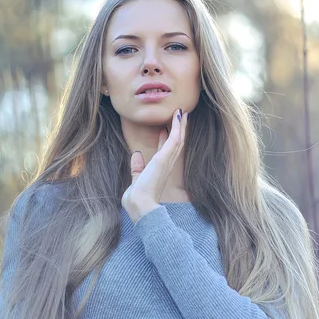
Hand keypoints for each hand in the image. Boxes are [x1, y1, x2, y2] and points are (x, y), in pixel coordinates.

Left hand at [122, 107, 188, 222]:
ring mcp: (167, 161)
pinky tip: (178, 116)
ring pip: (178, 139)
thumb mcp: (136, 178)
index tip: (165, 129)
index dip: (166, 140)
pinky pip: (174, 139)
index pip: (165, 152)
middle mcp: (166, 165)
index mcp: (160, 170)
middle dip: (178, 130)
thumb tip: (137, 154)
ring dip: (180, 125)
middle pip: (175, 144)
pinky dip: (177, 127)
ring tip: (182, 113)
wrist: (140, 205)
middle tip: (180, 117)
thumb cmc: (137, 198)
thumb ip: (137, 167)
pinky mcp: (164, 158)